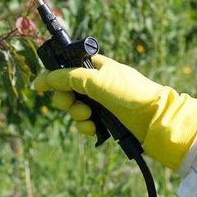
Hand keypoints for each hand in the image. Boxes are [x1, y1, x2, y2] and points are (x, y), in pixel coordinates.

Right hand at [32, 55, 196, 170]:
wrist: (157, 121)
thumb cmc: (131, 96)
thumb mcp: (97, 82)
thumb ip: (68, 78)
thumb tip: (43, 78)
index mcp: (97, 67)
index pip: (67, 67)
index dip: (54, 76)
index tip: (40, 87)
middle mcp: (98, 83)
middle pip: (67, 90)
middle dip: (66, 100)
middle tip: (73, 105)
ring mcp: (102, 102)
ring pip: (75, 109)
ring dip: (77, 116)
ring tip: (89, 120)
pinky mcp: (107, 120)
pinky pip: (86, 123)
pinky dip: (87, 127)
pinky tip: (94, 130)